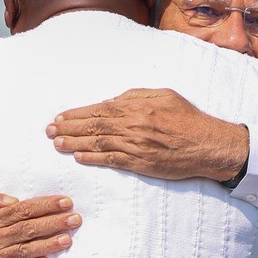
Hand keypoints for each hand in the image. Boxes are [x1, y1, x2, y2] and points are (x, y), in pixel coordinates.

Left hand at [46, 88, 247, 180]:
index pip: (99, 108)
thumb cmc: (188, 118)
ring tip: (56, 144)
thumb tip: (112, 100)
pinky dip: (93, 158)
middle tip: (49, 131)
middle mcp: (133, 124)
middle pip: (93, 125)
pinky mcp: (140, 163)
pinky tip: (78, 157)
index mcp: (137, 106)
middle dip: (68, 128)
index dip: (77, 114)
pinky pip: (111, 160)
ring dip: (74, 143)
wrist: (208, 144)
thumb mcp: (164, 94)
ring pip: (98, 142)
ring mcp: (135, 145)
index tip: (60, 117)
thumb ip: (136, 95)